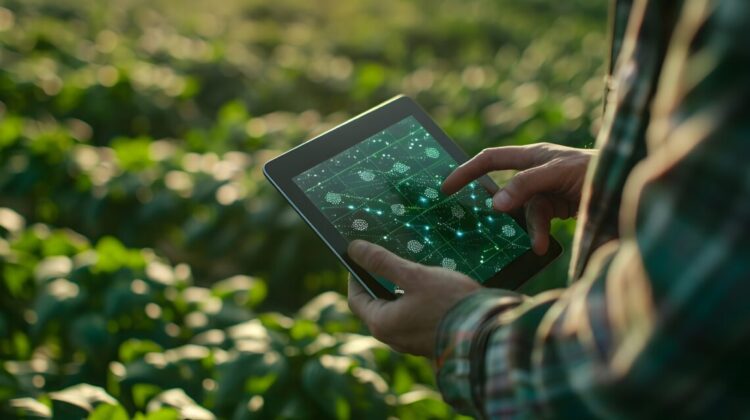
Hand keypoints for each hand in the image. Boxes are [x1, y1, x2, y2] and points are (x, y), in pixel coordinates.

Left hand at [347, 240, 479, 356]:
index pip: (356, 299)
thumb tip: (355, 249)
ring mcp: (412, 342)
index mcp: (383, 324)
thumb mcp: (413, 275)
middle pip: (376, 306)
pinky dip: (414, 302)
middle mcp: (394, 338)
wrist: (488, 332)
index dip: (355, 276)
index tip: (359, 258)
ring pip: (397, 313)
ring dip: (398, 292)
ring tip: (409, 270)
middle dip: (378, 283)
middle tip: (385, 260)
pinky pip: (414, 319)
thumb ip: (383, 262)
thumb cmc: (449, 303)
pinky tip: (428, 287)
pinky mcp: (430, 340)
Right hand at [442, 143, 594, 254]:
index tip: (446, 188)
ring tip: (539, 245)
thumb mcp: (558, 173)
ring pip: (526, 212)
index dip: (466, 171)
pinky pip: (541, 222)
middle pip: (506, 190)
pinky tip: (544, 247)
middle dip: (495, 206)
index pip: (490, 159)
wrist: (630, 185)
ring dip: (531, 228)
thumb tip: (496, 203)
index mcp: (532, 156)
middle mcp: (537, 172)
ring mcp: (548, 191)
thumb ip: (526, 185)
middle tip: (470, 221)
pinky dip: (541, 234)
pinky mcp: (559, 208)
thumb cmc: (597, 169)